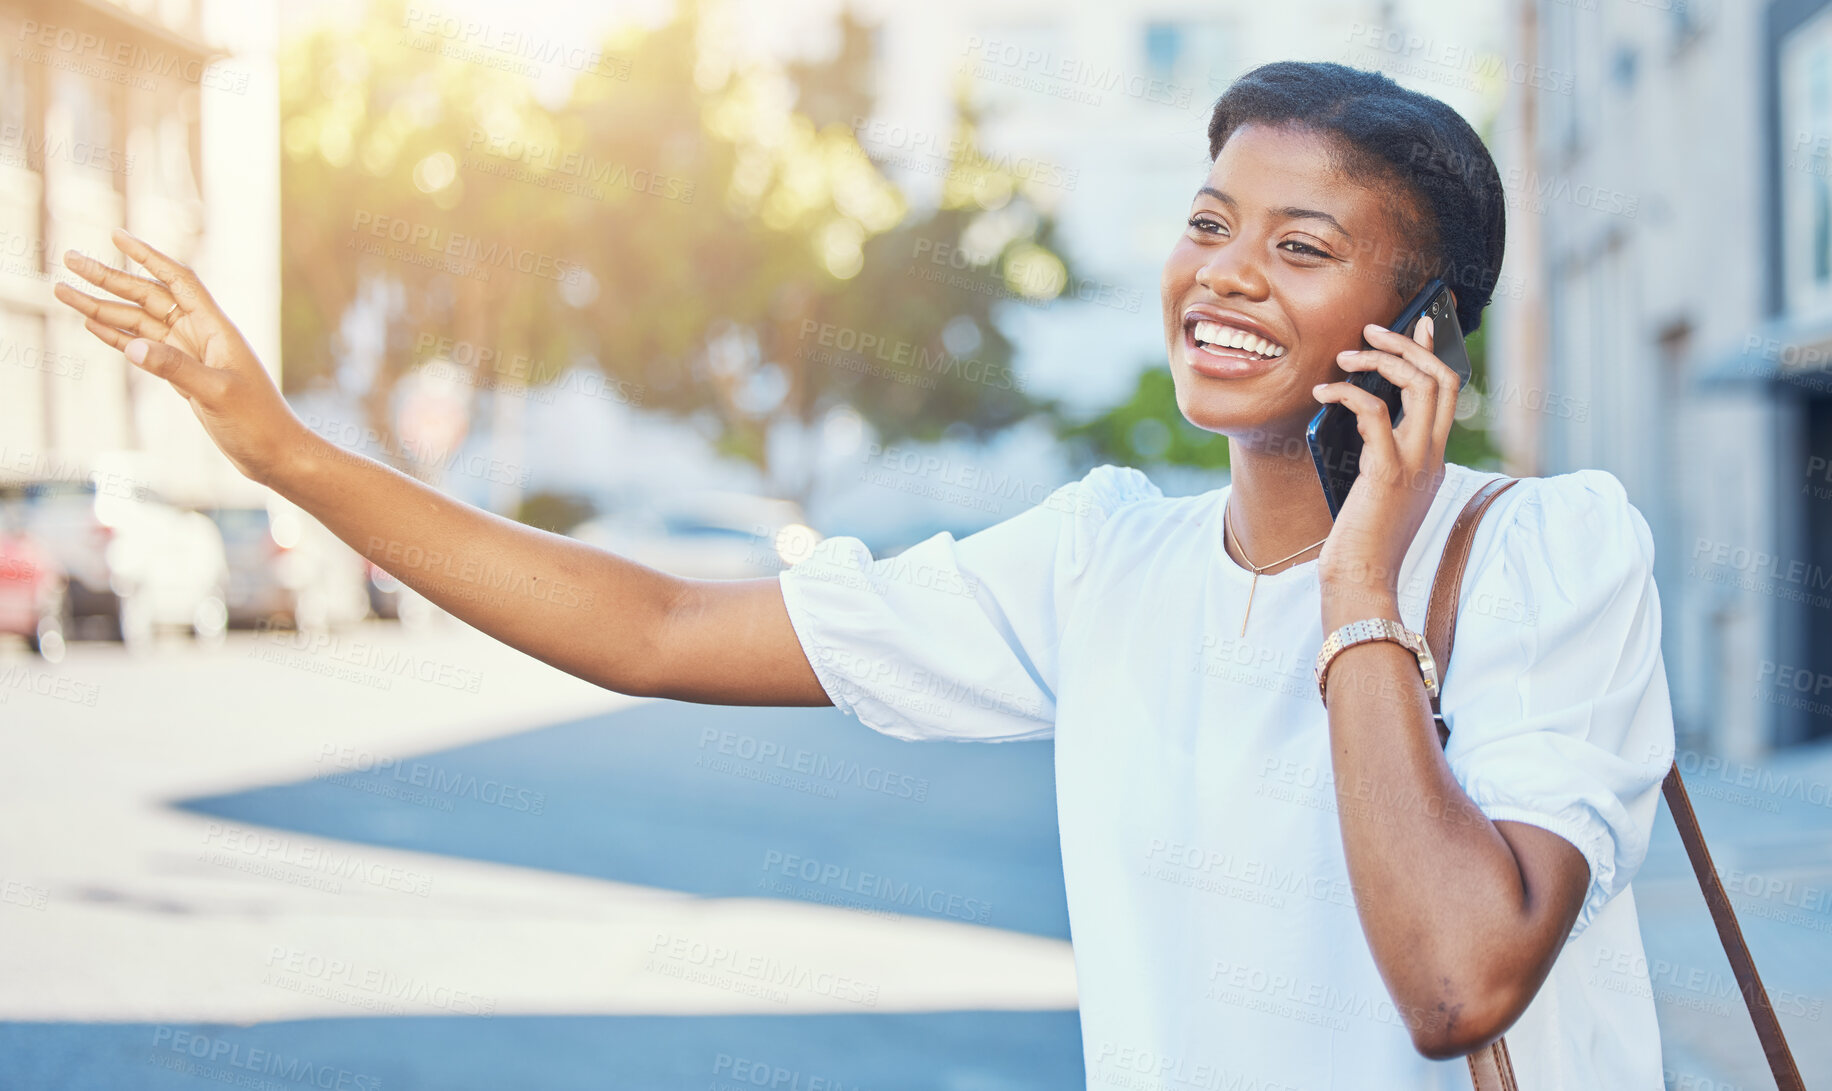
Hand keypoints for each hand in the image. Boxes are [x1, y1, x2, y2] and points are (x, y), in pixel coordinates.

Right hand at [54, 228, 307, 486]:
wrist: (274, 454)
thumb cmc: (257, 423)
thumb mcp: (217, 394)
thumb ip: (176, 369)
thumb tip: (133, 347)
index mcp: (215, 329)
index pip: (177, 281)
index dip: (147, 256)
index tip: (116, 235)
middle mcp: (201, 336)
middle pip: (148, 297)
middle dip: (109, 278)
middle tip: (69, 258)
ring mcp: (190, 356)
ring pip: (139, 323)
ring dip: (102, 307)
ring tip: (62, 291)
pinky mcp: (183, 377)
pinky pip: (143, 349)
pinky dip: (117, 335)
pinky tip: (92, 323)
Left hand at [1310, 316, 1461, 607]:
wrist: (1364, 580)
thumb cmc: (1362, 541)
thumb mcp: (1377, 490)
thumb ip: (1378, 454)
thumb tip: (1356, 414)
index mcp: (1434, 460)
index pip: (1448, 394)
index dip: (1434, 353)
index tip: (1417, 325)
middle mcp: (1433, 457)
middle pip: (1442, 379)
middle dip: (1409, 344)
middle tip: (1372, 329)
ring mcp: (1416, 463)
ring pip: (1422, 386)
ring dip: (1381, 360)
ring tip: (1345, 356)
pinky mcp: (1388, 471)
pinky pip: (1375, 411)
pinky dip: (1348, 392)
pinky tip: (1323, 393)